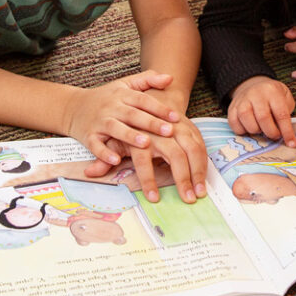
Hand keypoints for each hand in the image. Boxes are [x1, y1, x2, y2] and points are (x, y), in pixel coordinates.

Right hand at [65, 70, 180, 167]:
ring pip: (115, 129)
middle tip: (169, 131)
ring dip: (130, 136)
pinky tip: (116, 160)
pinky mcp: (88, 136)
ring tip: (146, 143)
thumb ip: (148, 79)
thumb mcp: (125, 84)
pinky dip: (104, 153)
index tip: (176, 117)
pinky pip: (95, 145)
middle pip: (132, 114)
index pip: (143, 100)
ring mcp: (99, 122)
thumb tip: (171, 77)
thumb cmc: (106, 97)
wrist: (73, 107)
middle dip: (151, 123)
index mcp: (122, 95)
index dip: (160, 108)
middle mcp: (111, 107)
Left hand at [85, 116, 207, 203]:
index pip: (144, 158)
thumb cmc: (127, 122)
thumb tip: (91, 172)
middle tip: (188, 198)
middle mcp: (161, 129)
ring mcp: (178, 126)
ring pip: (192, 148)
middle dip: (182, 177)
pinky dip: (204, 161)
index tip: (153, 198)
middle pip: (175, 153)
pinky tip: (204, 178)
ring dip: (198, 171)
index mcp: (139, 132)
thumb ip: (103, 155)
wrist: (146, 97)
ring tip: (199, 193)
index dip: (148, 178)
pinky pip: (200, 143)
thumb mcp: (113, 136)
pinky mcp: (189, 126)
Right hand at [228, 76, 295, 146]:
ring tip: (261, 129)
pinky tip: (249, 128)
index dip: (287, 131)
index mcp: (272, 90)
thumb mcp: (285, 97)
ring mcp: (242, 100)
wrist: (253, 86)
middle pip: (263, 118)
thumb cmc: (273, 96)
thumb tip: (287, 135)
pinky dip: (242, 131)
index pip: (281, 114)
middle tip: (275, 135)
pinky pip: (234, 124)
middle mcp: (255, 94)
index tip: (291, 144)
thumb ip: (287, 114)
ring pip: (247, 121)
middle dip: (271, 132)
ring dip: (256, 131)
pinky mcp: (232, 107)